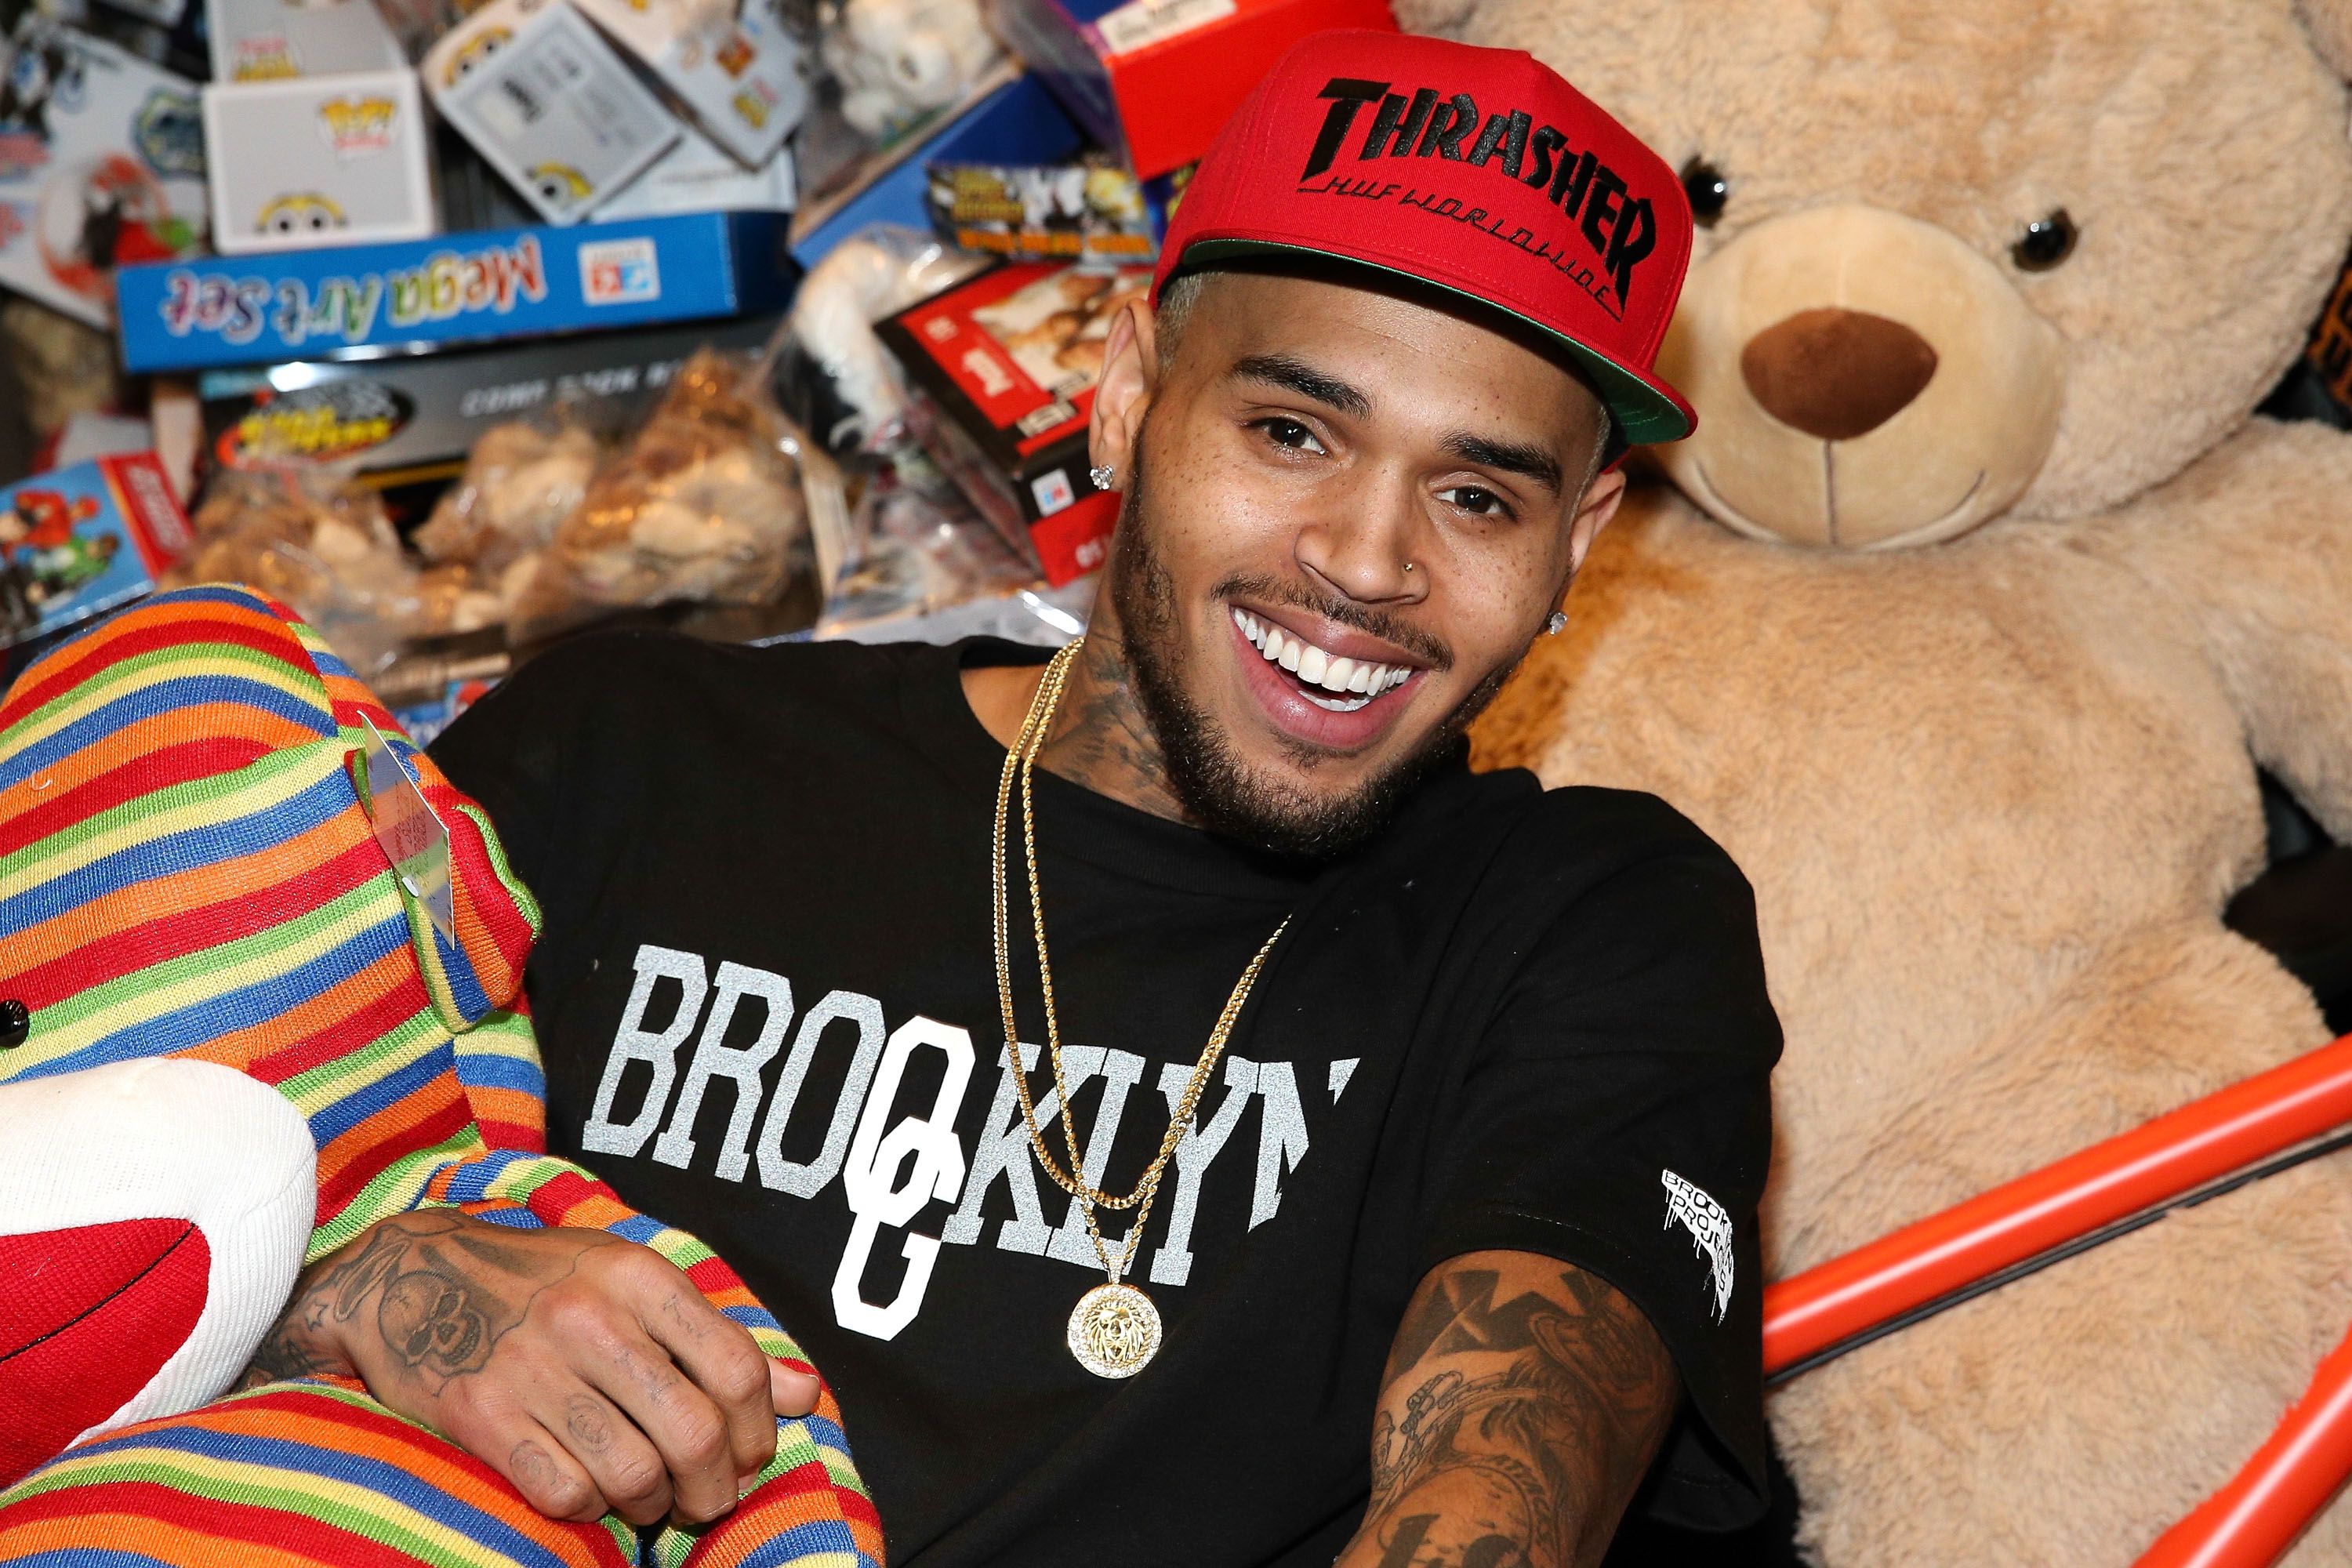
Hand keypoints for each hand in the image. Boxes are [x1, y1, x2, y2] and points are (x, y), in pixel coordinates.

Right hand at [241, 1210, 820, 1526]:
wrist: (407, 1277)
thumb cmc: (540, 1284)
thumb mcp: (633, 1285)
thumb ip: (717, 1340)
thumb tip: (804, 1395)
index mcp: (640, 1277)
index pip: (739, 1368)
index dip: (758, 1432)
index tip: (746, 1456)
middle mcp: (592, 1317)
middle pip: (695, 1433)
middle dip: (714, 1488)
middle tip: (704, 1500)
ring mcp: (533, 1368)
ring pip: (633, 1474)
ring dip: (652, 1505)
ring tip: (648, 1499)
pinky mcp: (481, 1415)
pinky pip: (564, 1494)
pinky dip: (586, 1508)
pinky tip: (585, 1490)